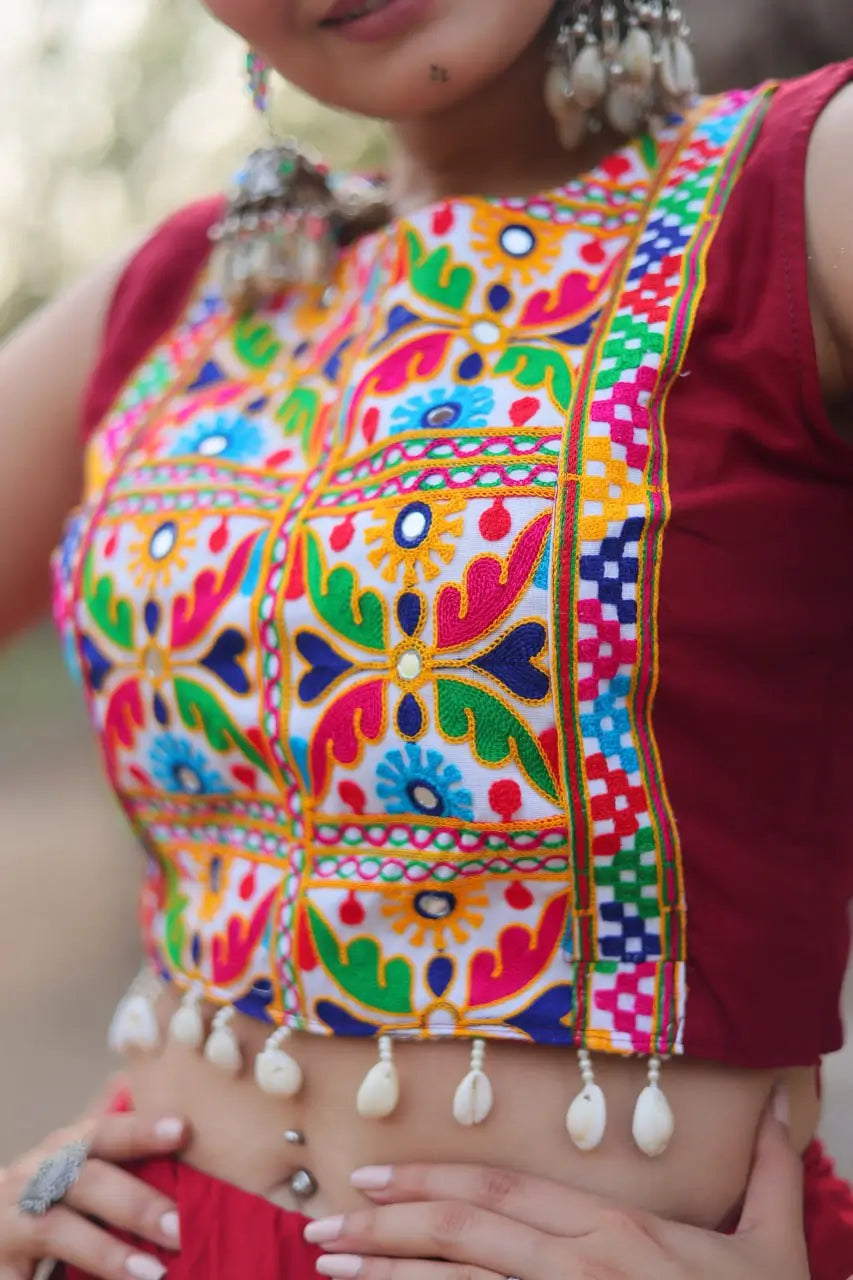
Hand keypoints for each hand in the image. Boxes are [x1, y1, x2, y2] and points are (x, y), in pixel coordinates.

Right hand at [0, 1110, 187, 1279]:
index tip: (183, 1129)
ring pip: (57, 1229)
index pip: (105, 1131)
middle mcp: (34, 1177)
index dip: (141, 1129)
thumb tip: (193, 1189)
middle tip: (180, 1227)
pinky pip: (26, 1277)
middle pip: (86, 1181)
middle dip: (136, 1203)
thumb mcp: (79, 1178)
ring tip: (154, 1273)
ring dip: (107, 1252)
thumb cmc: (49, 1202)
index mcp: (63, 1149)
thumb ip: (121, 1173)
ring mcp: (9, 1221)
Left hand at [304, 1105, 809, 1278]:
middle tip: (318, 1225)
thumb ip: (770, 1173)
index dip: (429, 1181)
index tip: (369, 1177)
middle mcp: (579, 1269)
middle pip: (460, 1235)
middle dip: (381, 1228)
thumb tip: (781, 1108)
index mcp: (614, 1232)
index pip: (499, 1192)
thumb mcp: (775, 1245)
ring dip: (385, 1278)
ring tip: (328, 1268)